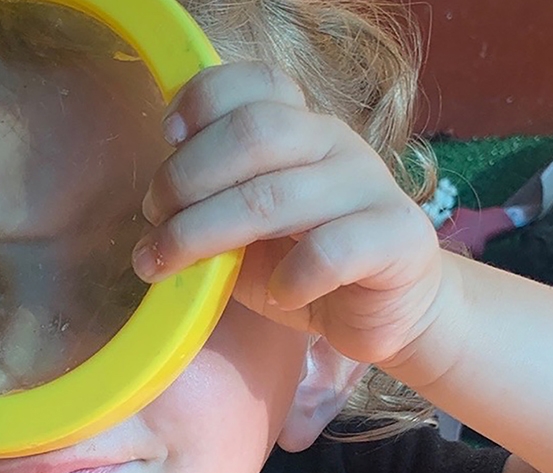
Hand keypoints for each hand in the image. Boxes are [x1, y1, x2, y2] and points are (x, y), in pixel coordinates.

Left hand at [134, 62, 443, 363]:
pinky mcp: (398, 237)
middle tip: (153, 219)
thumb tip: (155, 209)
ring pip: (276, 196)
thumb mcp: (244, 227)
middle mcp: (335, 142)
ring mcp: (369, 185)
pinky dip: (291, 278)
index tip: (168, 137)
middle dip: (185, 177)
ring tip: (169, 265)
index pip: (258, 81)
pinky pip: (331, 250)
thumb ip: (211, 202)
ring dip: (202, 233)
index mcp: (299, 125)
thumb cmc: (302, 263)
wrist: (385, 311)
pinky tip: (277, 294)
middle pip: (253, 132)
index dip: (204, 99)